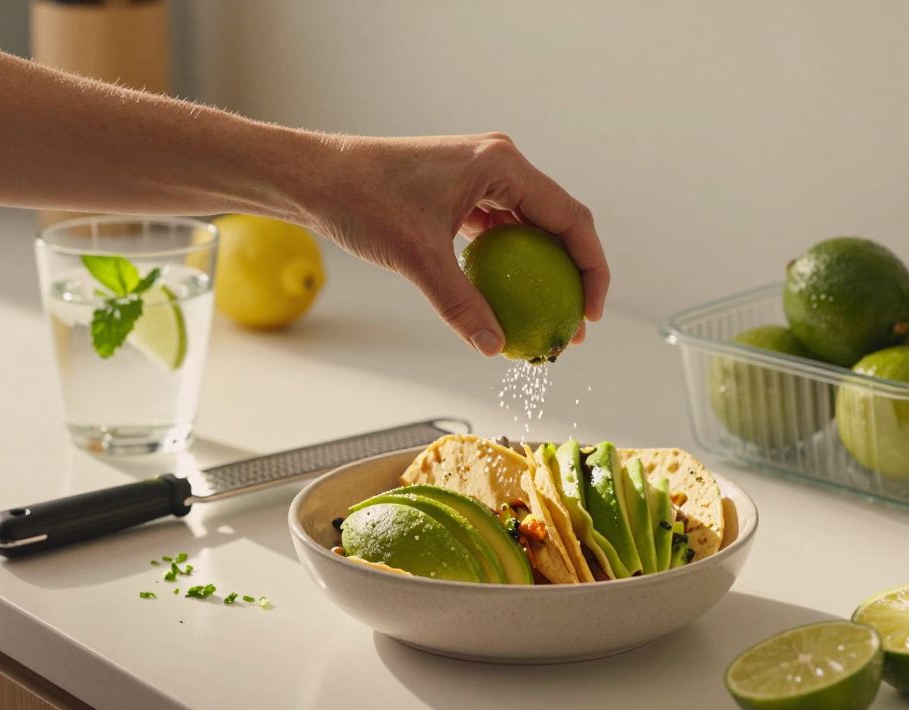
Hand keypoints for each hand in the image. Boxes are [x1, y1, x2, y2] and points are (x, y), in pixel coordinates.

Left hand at [297, 132, 607, 356]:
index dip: (591, 269)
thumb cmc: (362, 202)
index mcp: (501, 164)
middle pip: (559, 221)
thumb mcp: (417, 259)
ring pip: (532, 226)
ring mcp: (481, 174)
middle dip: (573, 275)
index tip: (588, 315)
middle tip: (573, 328)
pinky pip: (502, 229)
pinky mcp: (462, 189)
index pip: (570, 218)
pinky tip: (510, 300)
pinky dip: (511, 263)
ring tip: (547, 319)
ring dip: (544, 271)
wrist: (317, 178)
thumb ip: (460, 304)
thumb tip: (494, 349)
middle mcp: (499, 162)